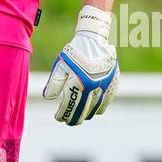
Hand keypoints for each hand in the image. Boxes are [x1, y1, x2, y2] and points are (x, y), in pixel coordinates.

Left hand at [42, 5, 118, 125]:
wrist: (95, 39)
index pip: (70, 105)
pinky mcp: (113, 84)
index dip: (63, 114)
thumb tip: (48, 98)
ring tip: (78, 116)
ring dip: (85, 115)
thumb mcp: (60, 65)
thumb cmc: (74, 53)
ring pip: (95, 109)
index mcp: (79, 81)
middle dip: (74, 119)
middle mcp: (94, 86)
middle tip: (68, 122)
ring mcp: (105, 86)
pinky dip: (97, 108)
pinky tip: (90, 108)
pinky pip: (105, 103)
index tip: (58, 118)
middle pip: (83, 111)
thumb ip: (54, 83)